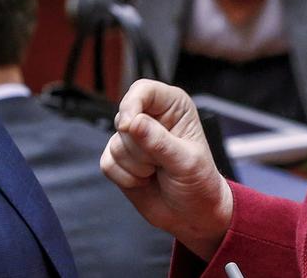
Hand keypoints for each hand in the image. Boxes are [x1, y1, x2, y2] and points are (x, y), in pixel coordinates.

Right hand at [101, 79, 233, 260]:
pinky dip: (126, 178)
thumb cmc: (199, 184)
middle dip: (141, 149)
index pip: (143, 90)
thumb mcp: (186, 162)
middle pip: (124, 120)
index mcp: (173, 106)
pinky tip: (145, 181)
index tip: (128, 126)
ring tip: (158, 172)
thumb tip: (133, 123)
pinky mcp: (119, 159)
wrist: (193, 215)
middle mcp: (151, 117)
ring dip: (137, 167)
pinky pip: (107, 163)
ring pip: (115, 145)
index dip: (132, 104)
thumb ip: (159, 142)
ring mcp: (132, 138)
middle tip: (163, 163)